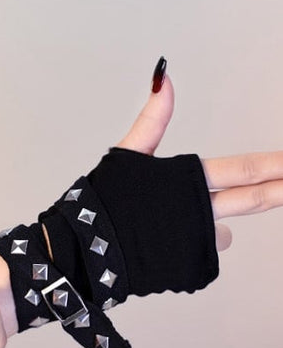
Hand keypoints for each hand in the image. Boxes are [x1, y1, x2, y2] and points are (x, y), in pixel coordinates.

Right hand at [115, 64, 282, 251]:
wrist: (85, 251)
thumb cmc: (102, 203)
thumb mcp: (127, 155)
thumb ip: (153, 120)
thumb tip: (165, 79)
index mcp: (187, 179)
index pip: (244, 169)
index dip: (276, 165)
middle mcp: (199, 212)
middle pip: (251, 200)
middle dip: (279, 191)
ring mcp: (196, 243)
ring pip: (220, 234)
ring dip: (207, 229)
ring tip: (168, 230)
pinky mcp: (190, 268)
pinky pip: (201, 258)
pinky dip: (186, 251)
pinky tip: (160, 248)